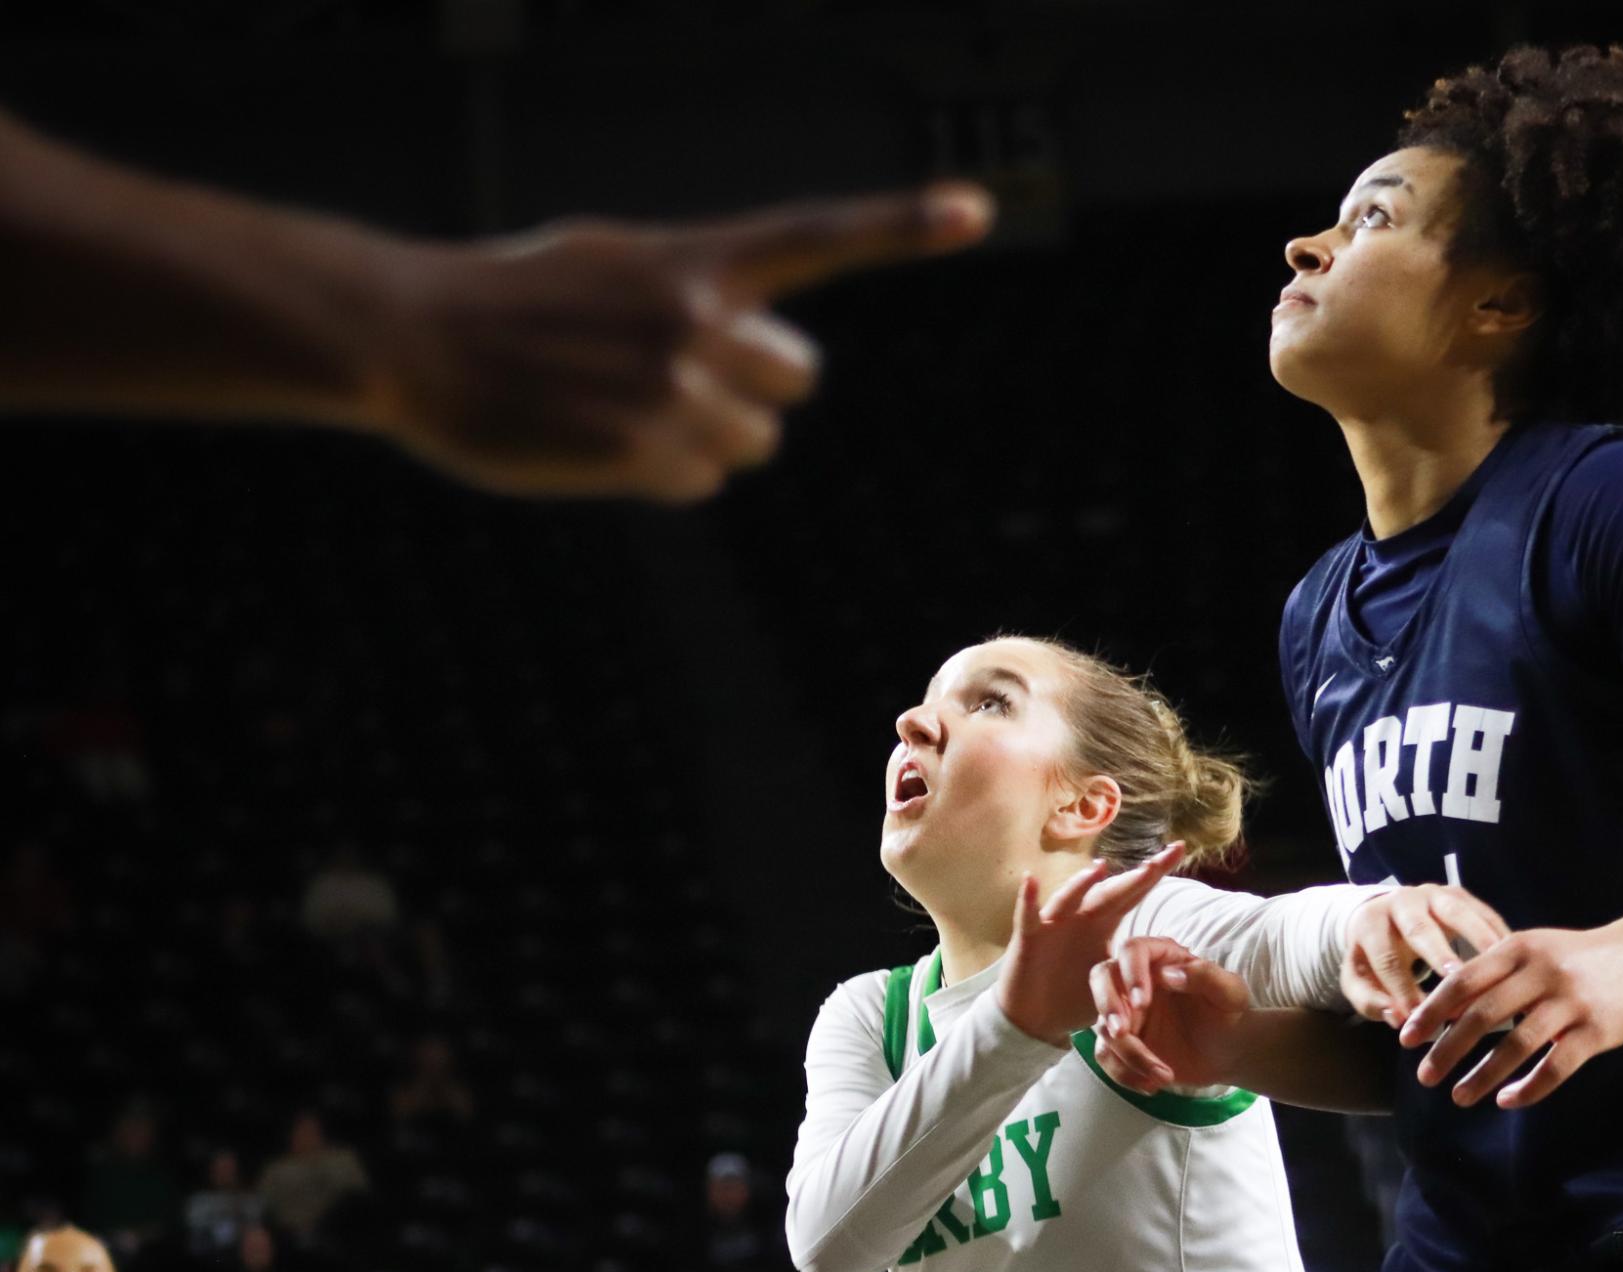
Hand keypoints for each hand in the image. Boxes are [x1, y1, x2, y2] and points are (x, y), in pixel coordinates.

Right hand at [363, 184, 992, 503]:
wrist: (413, 335)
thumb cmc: (508, 299)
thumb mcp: (607, 264)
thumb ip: (691, 294)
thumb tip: (750, 355)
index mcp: (692, 259)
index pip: (817, 235)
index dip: (903, 225)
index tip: (977, 209)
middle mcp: (699, 319)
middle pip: (795, 376)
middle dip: (753, 387)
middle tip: (679, 379)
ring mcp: (674, 389)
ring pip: (751, 441)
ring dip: (707, 437)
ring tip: (623, 411)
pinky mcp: (643, 452)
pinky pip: (698, 480)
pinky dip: (662, 474)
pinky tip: (600, 444)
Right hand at [996, 844, 1185, 1044]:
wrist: (1035, 1018)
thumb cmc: (1074, 995)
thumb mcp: (1112, 983)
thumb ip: (1134, 973)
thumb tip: (1174, 973)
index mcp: (1104, 924)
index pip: (1134, 894)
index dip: (1154, 872)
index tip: (1178, 848)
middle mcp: (1081, 917)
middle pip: (1110, 892)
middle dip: (1134, 876)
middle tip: (1159, 859)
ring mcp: (1054, 924)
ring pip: (1069, 898)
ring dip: (1082, 884)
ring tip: (1100, 868)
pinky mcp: (1029, 939)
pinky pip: (1027, 918)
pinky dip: (1028, 900)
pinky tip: (1031, 881)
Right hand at [1090, 938, 1249, 1090]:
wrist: (1228, 1052)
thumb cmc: (1229, 1015)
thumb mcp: (1231, 993)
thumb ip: (1206, 976)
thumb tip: (1169, 974)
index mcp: (1162, 959)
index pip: (1132, 950)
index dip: (1131, 973)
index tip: (1142, 1002)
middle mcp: (1136, 980)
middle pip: (1101, 977)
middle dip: (1107, 1005)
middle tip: (1122, 1032)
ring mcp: (1125, 1012)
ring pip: (1104, 1025)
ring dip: (1127, 1053)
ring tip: (1162, 1074)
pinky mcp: (1122, 1042)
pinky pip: (1106, 1055)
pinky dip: (1124, 1073)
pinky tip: (1152, 1085)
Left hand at [1340, 884, 1510, 1027]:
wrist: (1386, 918)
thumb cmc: (1374, 959)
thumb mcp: (1361, 981)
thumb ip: (1373, 1002)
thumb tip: (1398, 1019)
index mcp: (1370, 922)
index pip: (1386, 957)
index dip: (1401, 988)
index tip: (1418, 1018)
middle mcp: (1402, 901)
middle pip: (1420, 928)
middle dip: (1439, 954)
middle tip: (1457, 981)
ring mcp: (1434, 894)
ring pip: (1458, 913)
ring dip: (1479, 941)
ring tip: (1499, 971)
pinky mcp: (1461, 896)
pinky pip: (1483, 913)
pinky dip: (1499, 936)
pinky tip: (1518, 961)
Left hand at [1398, 922, 1622, 1108]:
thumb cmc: (1569, 958)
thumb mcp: (1527, 952)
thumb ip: (1487, 976)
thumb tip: (1437, 1013)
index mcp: (1516, 949)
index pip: (1462, 982)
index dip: (1431, 1012)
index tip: (1406, 1039)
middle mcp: (1541, 972)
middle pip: (1483, 1015)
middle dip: (1448, 1049)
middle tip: (1425, 1077)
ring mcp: (1572, 1001)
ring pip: (1517, 1045)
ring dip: (1483, 1075)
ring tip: (1459, 1097)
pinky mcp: (1598, 1030)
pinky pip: (1557, 1066)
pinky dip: (1529, 1088)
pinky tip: (1507, 1101)